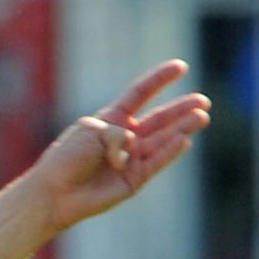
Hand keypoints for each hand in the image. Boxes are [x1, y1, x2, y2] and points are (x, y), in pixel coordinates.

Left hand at [28, 58, 210, 232]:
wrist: (55, 192)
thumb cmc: (67, 158)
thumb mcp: (92, 132)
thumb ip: (118, 132)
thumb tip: (136, 145)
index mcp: (112, 119)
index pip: (140, 94)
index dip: (159, 80)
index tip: (181, 66)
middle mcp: (126, 137)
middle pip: (160, 119)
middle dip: (182, 109)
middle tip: (203, 101)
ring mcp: (133, 158)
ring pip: (163, 139)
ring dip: (182, 127)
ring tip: (202, 116)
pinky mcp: (136, 179)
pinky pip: (157, 162)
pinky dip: (170, 151)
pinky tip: (185, 139)